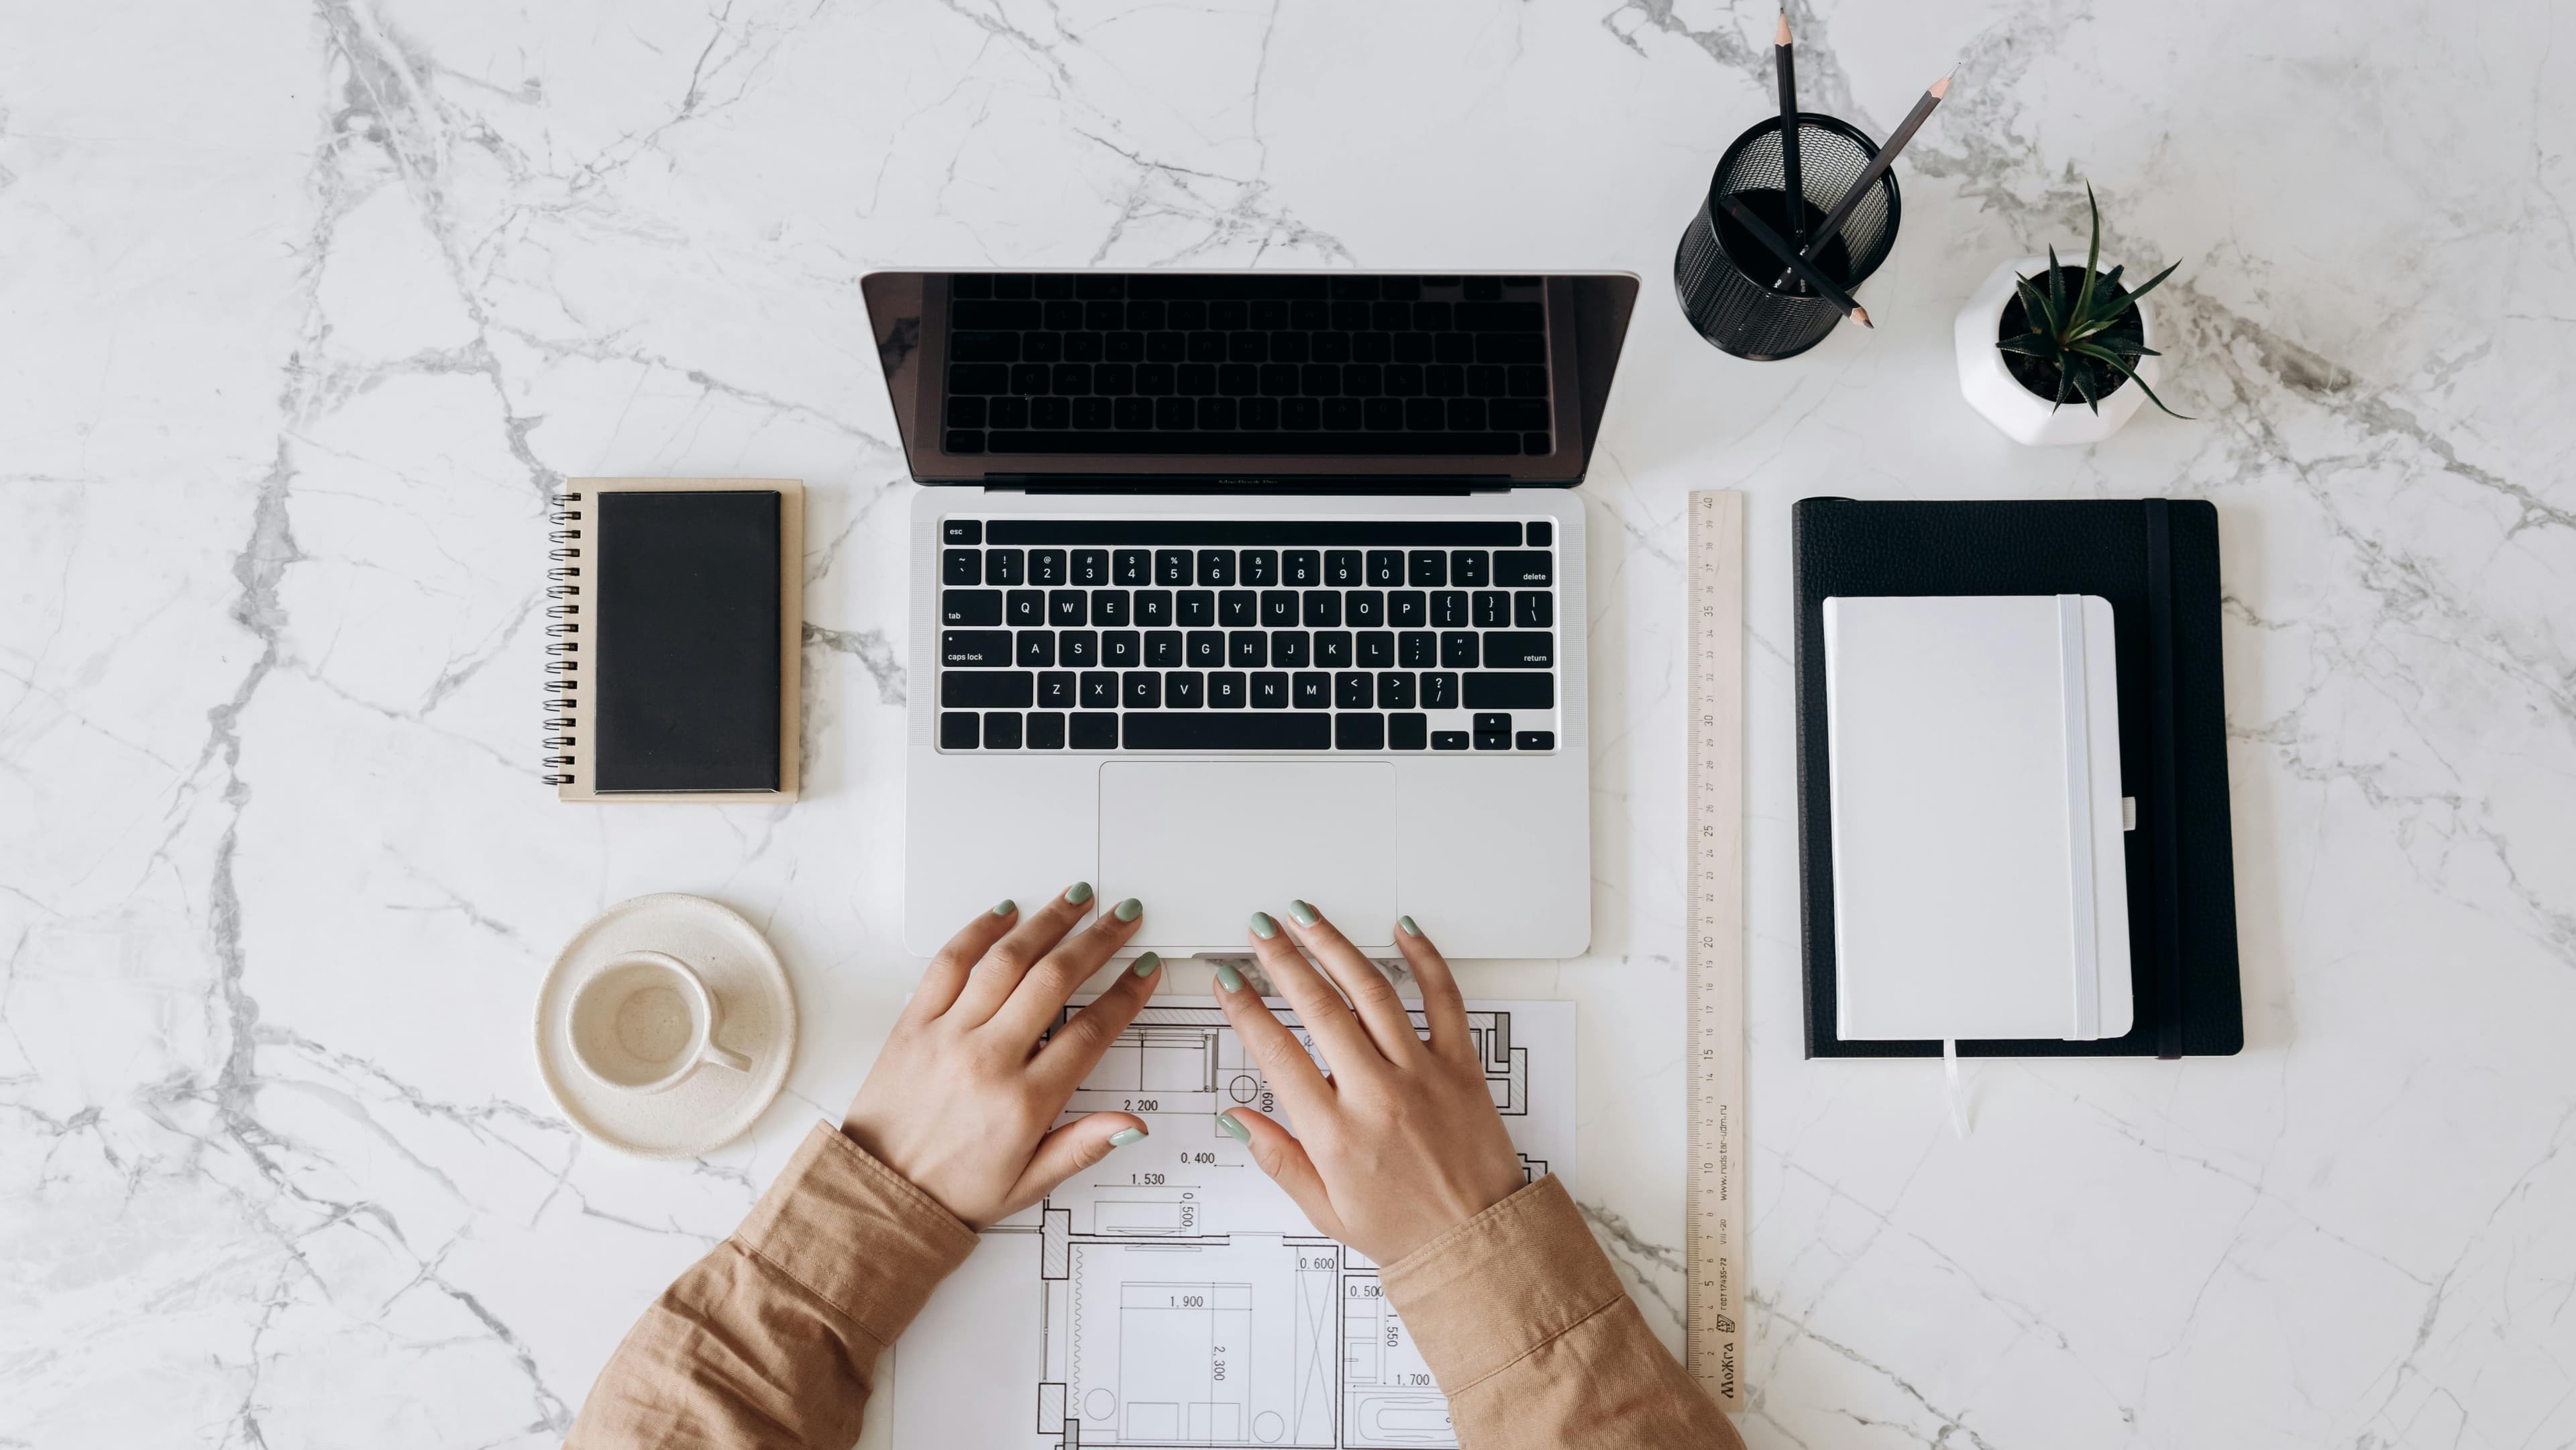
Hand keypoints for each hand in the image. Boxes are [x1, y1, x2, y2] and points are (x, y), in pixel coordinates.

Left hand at [843, 886, 1161, 1227]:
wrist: (879, 1193)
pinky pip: (949, 964)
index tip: (1144, 968)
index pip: (1090, 1032)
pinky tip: (1004, 912)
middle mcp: (988, 1060)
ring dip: (1047, 923)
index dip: (1125, 994)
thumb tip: (1132, 1125)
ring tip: (1076, 899)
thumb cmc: (952, 1190)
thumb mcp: (1029, 1184)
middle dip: (1097, 941)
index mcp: (1024, 1103)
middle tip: (1122, 917)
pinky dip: (978, 931)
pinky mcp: (913, 1024)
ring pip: (1007, 961)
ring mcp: (948, 1036)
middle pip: (1055, 980)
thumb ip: (1082, 1147)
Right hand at [1211, 903, 1527, 1263]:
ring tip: (1306, 917)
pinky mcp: (1462, 1066)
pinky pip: (1444, 999)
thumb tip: (1236, 1117)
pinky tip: (1402, 930)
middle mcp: (1376, 1094)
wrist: (1479, 1242)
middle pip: (1318, 1007)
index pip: (1276, 1053)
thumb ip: (1278, 1157)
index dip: (1245, 1009)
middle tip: (1260, 930)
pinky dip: (1425, 959)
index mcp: (1335, 1133)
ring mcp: (1422, 1074)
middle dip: (1281, 959)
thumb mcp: (1324, 1209)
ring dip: (1334, 946)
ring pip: (1372, 991)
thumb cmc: (1405, 1230)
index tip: (1227, 980)